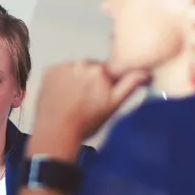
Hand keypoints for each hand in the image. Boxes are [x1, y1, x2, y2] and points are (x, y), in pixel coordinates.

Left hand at [34, 60, 148, 139]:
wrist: (55, 131)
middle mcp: (83, 63)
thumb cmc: (86, 122)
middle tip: (88, 100)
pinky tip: (61, 95)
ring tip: (73, 100)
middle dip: (93, 80)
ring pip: (76, 69)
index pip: (114, 68)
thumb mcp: (113, 105)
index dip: (112, 80)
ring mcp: (64, 66)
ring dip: (77, 79)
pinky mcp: (49, 70)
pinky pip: (60, 71)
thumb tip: (145, 72)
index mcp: (102, 71)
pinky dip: (62, 80)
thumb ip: (130, 85)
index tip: (107, 90)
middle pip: (93, 68)